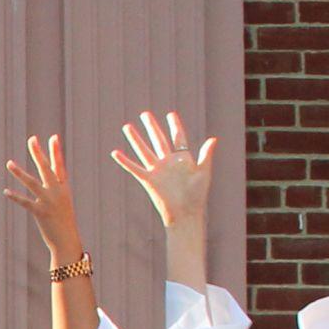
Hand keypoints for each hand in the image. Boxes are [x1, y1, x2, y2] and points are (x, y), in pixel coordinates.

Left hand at [0, 134, 88, 265]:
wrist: (67, 240)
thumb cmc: (64, 222)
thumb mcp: (63, 203)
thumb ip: (56, 189)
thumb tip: (48, 179)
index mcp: (64, 188)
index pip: (59, 166)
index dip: (56, 152)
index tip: (53, 137)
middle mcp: (57, 192)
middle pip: (46, 168)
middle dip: (38, 153)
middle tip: (32, 139)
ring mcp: (49, 201)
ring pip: (32, 183)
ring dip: (19, 173)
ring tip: (9, 163)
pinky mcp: (40, 212)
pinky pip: (25, 202)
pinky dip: (15, 196)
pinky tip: (6, 191)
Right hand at [109, 111, 216, 230]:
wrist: (185, 214)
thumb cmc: (196, 196)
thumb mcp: (203, 173)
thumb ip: (206, 155)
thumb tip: (213, 139)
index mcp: (182, 159)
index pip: (178, 138)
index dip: (174, 126)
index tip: (170, 114)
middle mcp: (168, 162)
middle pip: (158, 140)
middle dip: (152, 127)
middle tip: (145, 114)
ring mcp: (157, 170)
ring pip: (144, 151)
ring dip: (135, 139)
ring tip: (127, 126)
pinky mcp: (148, 180)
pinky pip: (134, 168)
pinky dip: (124, 161)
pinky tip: (115, 152)